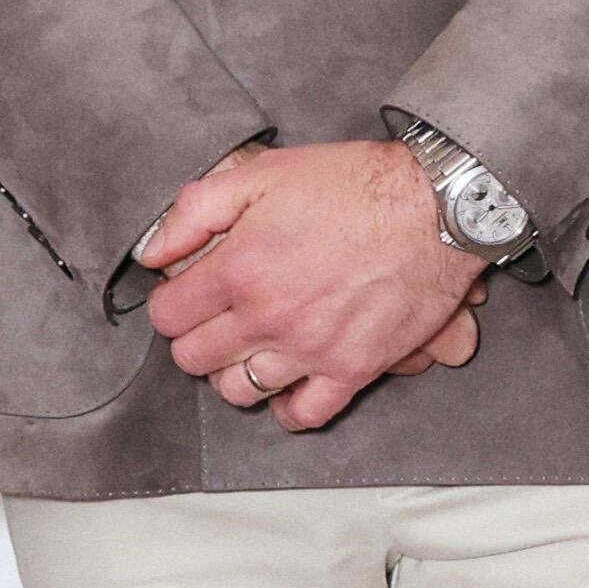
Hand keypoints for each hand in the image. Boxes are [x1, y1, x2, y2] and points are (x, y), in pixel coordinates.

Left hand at [141, 141, 489, 431]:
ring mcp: (310, 349)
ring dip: (233, 373)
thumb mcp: (263, 174)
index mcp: (239, 270)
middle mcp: (268, 318)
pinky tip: (287, 384)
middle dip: (195, 338)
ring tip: (249, 349)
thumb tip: (154, 254)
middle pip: (194, 359)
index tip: (188, 295)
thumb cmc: (354, 185)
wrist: (435, 206)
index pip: (167, 316)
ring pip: (238, 392)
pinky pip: (304, 414)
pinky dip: (287, 407)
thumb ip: (195, 211)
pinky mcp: (353, 368)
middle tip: (217, 319)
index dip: (171, 304)